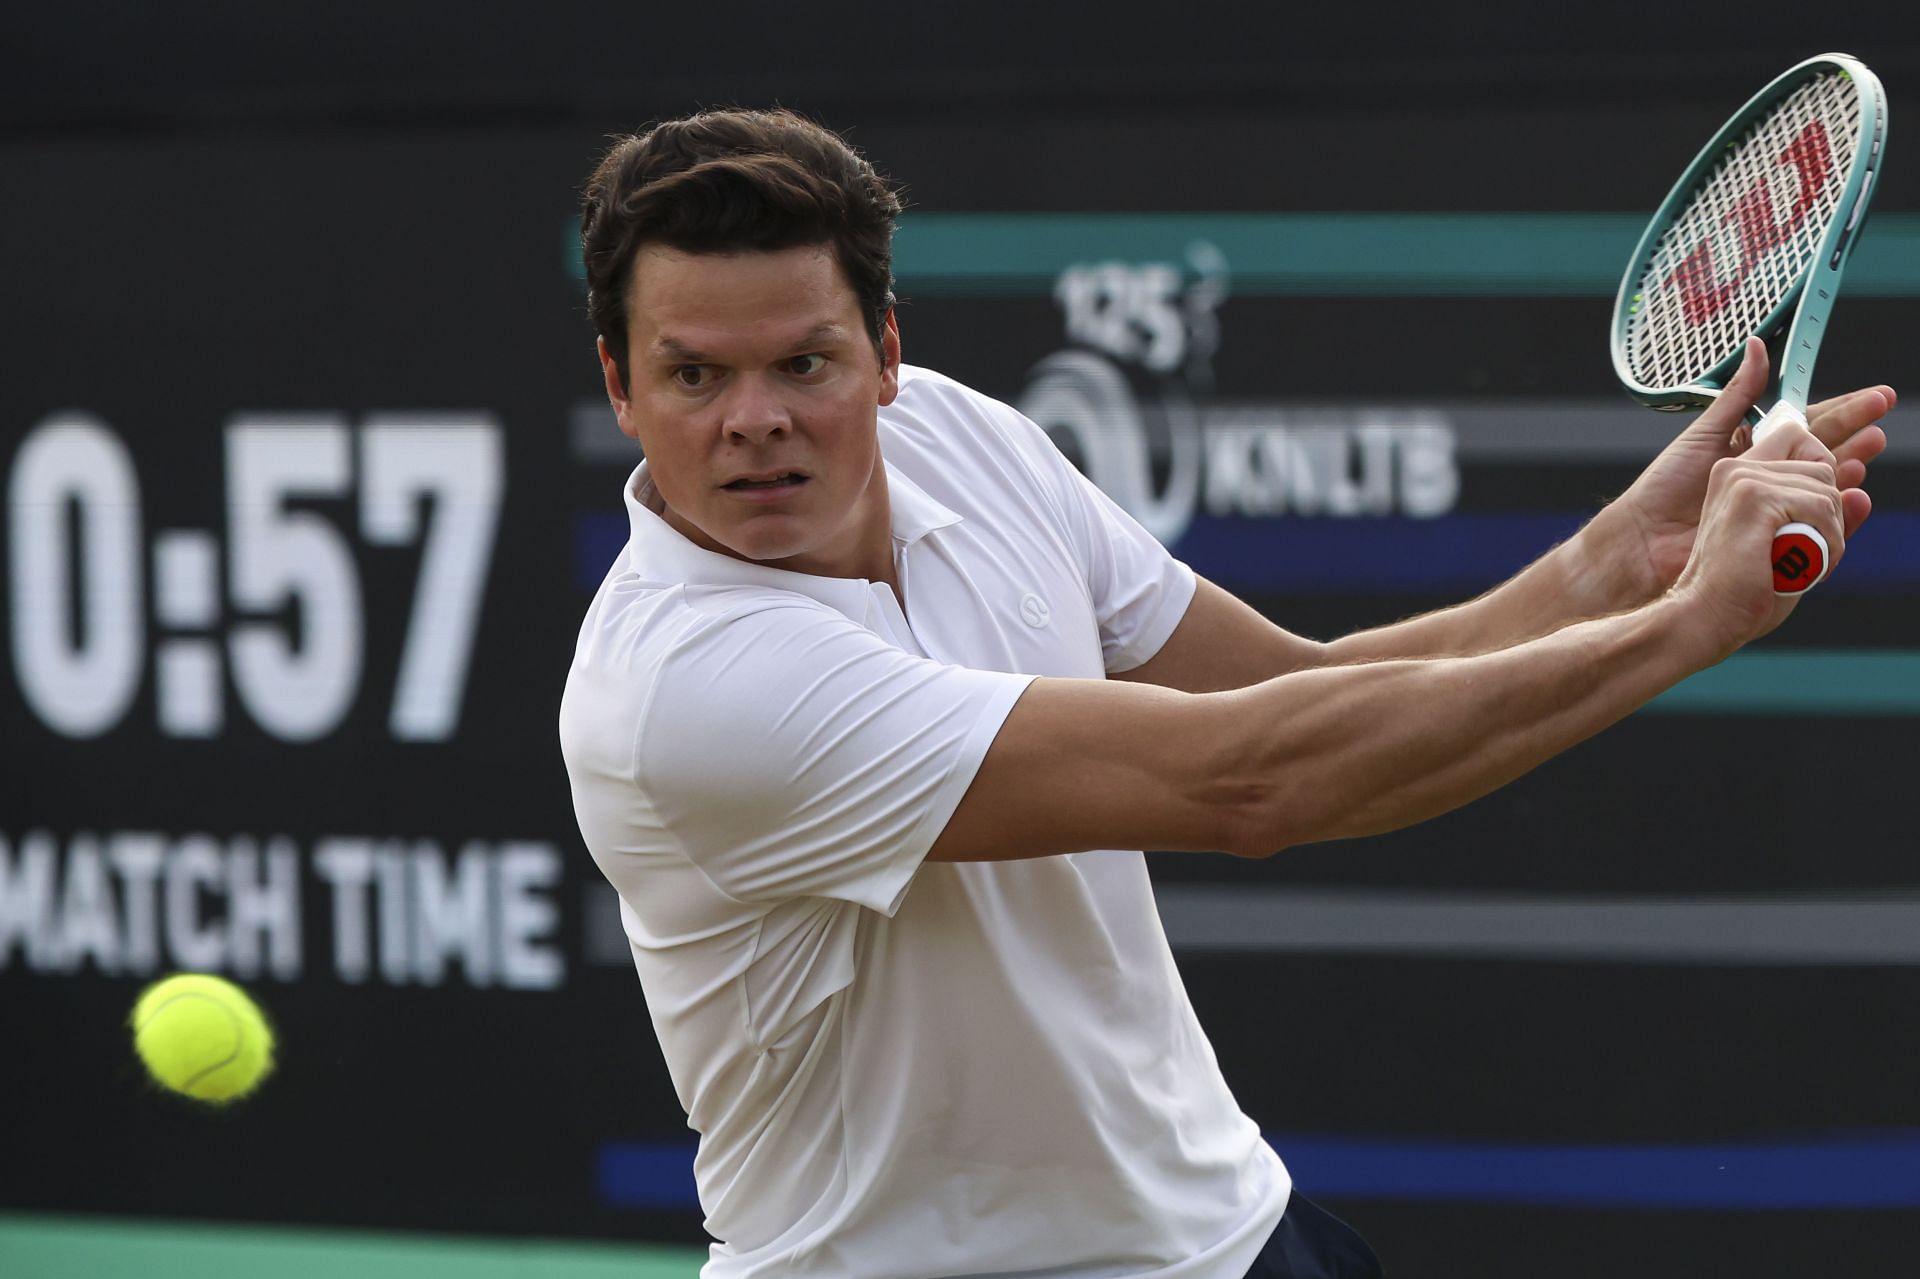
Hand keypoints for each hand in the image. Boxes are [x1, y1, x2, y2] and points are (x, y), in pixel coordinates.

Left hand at [1592, 338, 1891, 603]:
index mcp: (1754, 446)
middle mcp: (1768, 474)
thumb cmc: (1667, 485)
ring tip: (1872, 446)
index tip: (1874, 397)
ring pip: (1822, 481)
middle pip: (1823, 449)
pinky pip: (1814, 516)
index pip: (1806, 422)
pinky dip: (1837, 503)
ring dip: (1851, 463)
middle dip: (1855, 432)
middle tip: (1882, 417)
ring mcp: (1773, 503)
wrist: (1648, 538)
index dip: (1841, 409)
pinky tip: (1853, 489)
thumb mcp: (1706, 431)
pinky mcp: (1775, 531)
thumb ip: (1738, 393)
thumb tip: (1757, 345)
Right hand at [1670, 404, 1850, 653]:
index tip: (1876, 402)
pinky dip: (1825, 542)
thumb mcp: (1793, 551)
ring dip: (1829, 532)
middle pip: (1823, 460)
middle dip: (1831, 508)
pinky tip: (1801, 564)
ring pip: (1827, 486)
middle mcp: (1739, 468)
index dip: (1842, 418)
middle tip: (1808, 549)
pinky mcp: (1753, 494)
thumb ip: (1824, 519)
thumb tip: (1860, 493)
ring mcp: (1745, 478)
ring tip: (1798, 563)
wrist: (1703, 615)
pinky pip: (1822, 506)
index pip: (1800, 433)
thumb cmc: (1741, 592)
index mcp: (1741, 477)